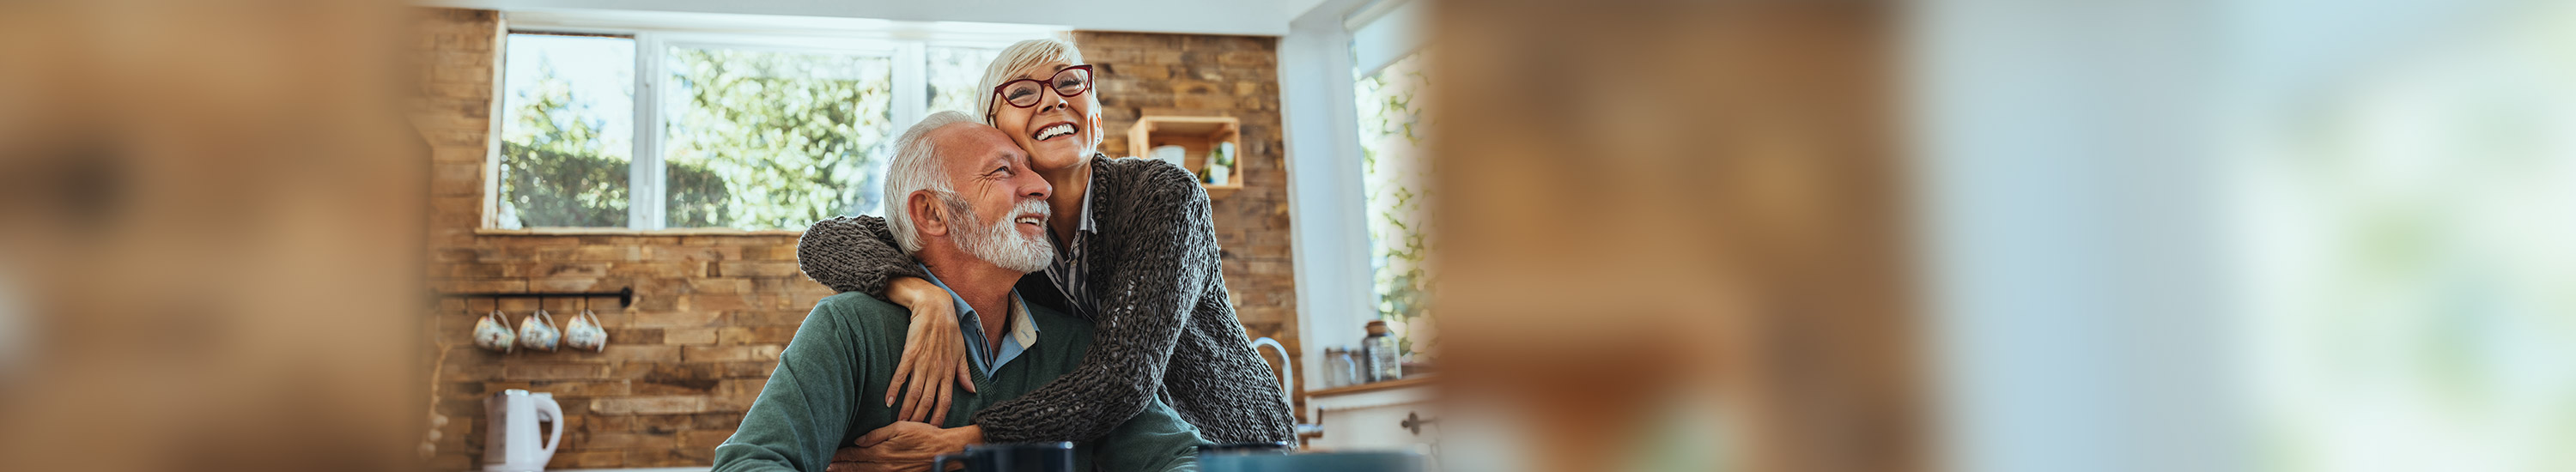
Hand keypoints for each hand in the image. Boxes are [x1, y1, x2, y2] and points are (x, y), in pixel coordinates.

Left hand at [826, 423, 980, 471]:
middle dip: (839, 465)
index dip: (839, 455)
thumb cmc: (924, 435)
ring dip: (847, 471)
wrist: (943, 451)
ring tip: (833, 470)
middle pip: (855, 466)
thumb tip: (859, 440)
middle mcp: (883, 465)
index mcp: (881, 451)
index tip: (828, 453)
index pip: (854, 454)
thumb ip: (877, 435)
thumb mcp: (900, 428)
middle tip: (824, 464)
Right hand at [885, 277, 975, 424]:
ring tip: (899, 423)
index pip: (946, 400)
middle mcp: (937, 369)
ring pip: (914, 392)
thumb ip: (964, 373)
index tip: (933, 430)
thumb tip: (971, 390)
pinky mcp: (910, 352)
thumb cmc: (949, 329)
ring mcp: (923, 361)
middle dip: (920, 419)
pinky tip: (887, 401)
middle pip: (928, 401)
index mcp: (950, 370)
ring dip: (906, 409)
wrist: (934, 306)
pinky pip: (901, 375)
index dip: (940, 416)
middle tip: (911, 433)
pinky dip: (894, 389)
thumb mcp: (961, 351)